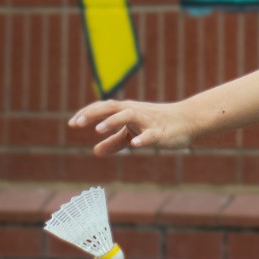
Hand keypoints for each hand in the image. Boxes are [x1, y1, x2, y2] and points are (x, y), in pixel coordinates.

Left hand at [68, 97, 193, 154]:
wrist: (187, 120)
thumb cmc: (158, 125)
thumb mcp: (133, 134)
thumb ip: (114, 142)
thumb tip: (95, 151)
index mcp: (127, 111)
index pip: (103, 108)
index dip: (86, 114)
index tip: (71, 124)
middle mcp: (135, 112)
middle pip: (111, 108)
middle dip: (93, 114)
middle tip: (77, 123)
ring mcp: (148, 121)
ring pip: (128, 116)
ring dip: (112, 121)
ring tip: (98, 129)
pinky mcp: (160, 132)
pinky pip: (150, 135)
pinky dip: (142, 138)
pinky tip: (135, 145)